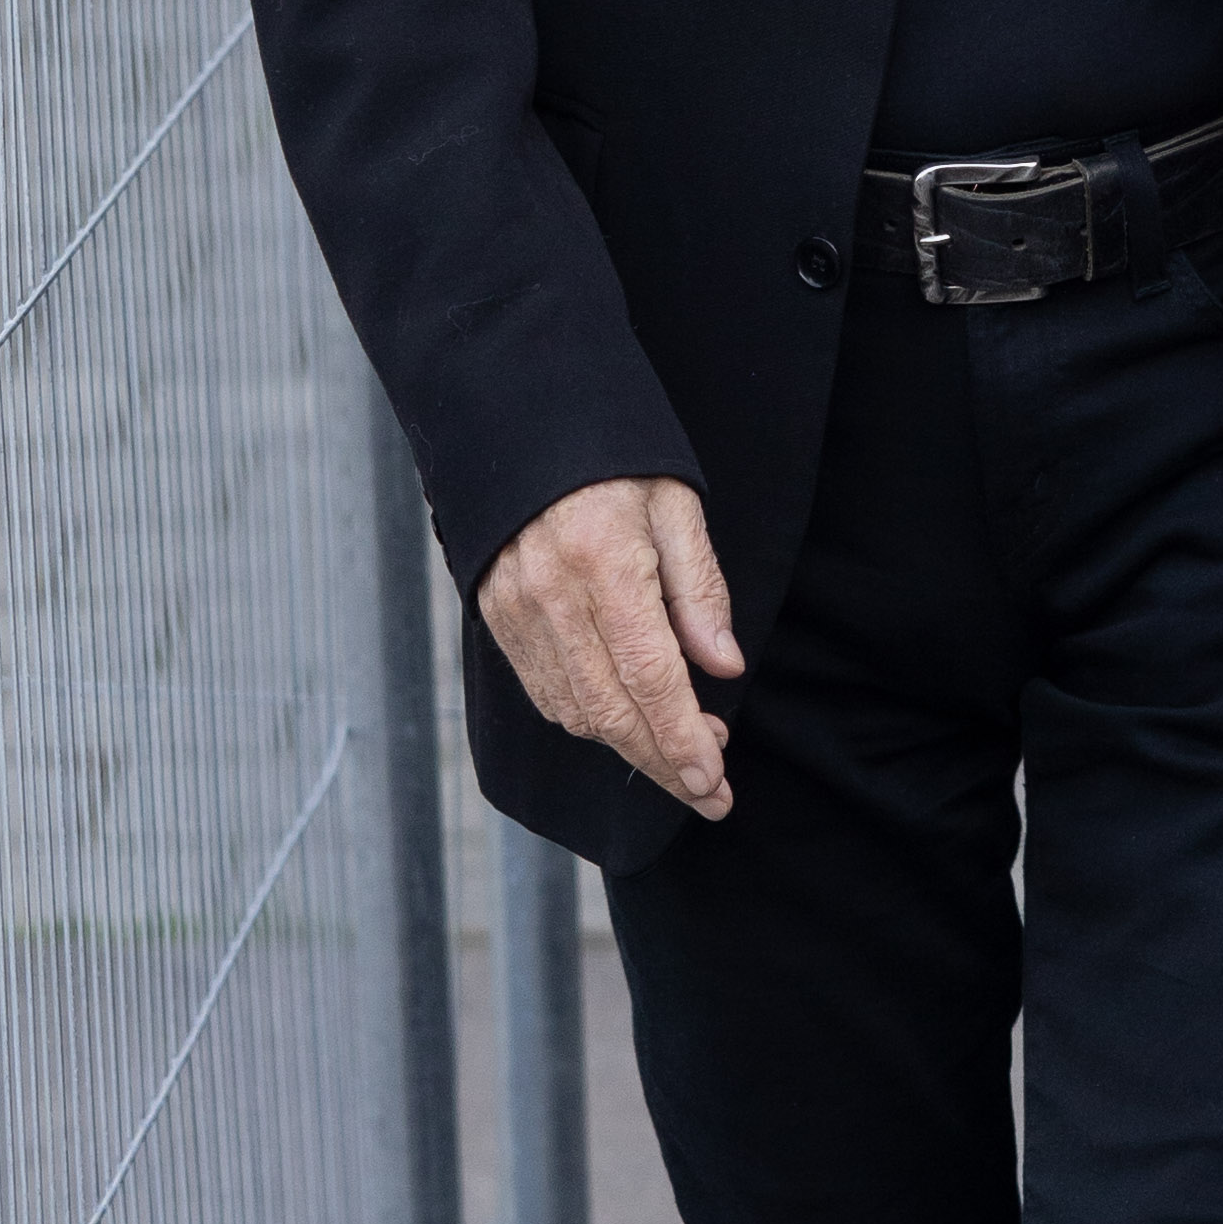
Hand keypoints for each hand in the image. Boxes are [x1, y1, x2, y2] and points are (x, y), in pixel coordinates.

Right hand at [478, 474, 747, 815]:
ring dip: (631, 747)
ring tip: (684, 753)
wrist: (523, 430)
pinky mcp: (499, 619)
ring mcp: (518, 612)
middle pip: (612, 711)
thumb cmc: (614, 462)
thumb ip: (699, 588)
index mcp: (604, 563)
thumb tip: (723, 666)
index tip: (713, 782)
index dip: (680, 738)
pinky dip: (589, 722)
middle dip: (664, 762)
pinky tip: (628, 724)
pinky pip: (546, 694)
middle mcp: (553, 598)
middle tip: (711, 793)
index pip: (648, 676)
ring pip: (577, 712)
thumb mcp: (675, 505)